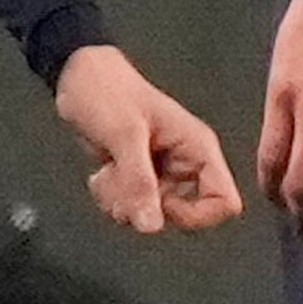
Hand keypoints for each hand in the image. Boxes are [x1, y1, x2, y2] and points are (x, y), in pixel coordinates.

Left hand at [58, 45, 246, 236]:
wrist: (77, 78)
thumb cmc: (107, 91)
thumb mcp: (124, 135)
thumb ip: (139, 181)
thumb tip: (152, 226)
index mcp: (198, 147)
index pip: (225, 202)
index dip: (196, 215)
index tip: (162, 202)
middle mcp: (185, 164)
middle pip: (183, 216)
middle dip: (146, 207)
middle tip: (122, 181)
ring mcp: (162, 173)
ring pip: (152, 216)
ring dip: (123, 203)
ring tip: (108, 173)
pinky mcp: (139, 178)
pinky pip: (132, 208)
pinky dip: (112, 199)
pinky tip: (102, 174)